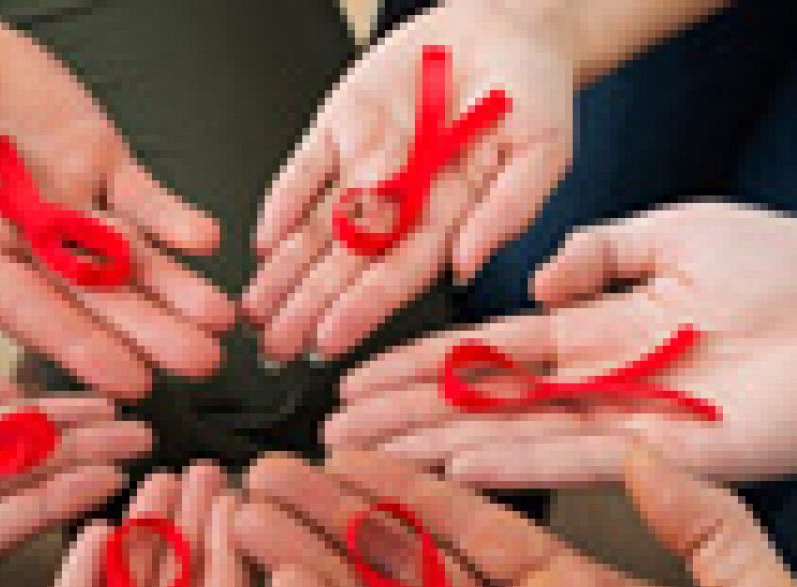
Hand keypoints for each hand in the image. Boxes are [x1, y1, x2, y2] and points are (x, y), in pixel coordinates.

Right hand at [0, 11, 232, 398]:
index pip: (24, 310)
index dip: (74, 342)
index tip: (125, 381)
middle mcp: (20, 243)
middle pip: (92, 298)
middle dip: (146, 330)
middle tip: (200, 366)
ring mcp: (65, 204)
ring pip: (129, 259)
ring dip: (175, 289)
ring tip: (222, 320)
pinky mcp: (95, 159)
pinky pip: (141, 195)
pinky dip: (171, 216)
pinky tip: (207, 239)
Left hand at [243, 0, 575, 361]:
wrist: (507, 25)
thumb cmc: (533, 93)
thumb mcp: (542, 151)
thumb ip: (508, 210)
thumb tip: (469, 263)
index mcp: (450, 218)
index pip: (398, 274)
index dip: (363, 307)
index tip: (331, 338)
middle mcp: (401, 201)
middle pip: (346, 264)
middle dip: (308, 306)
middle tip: (275, 345)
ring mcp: (367, 166)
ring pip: (316, 229)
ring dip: (283, 271)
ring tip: (254, 311)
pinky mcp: (341, 126)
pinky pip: (304, 169)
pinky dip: (281, 201)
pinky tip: (263, 238)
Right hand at [326, 202, 796, 484]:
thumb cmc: (794, 275)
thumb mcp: (682, 233)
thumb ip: (603, 249)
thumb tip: (538, 275)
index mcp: (594, 330)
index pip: (483, 349)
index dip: (415, 363)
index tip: (355, 374)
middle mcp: (594, 385)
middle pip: (476, 405)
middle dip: (401, 419)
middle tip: (331, 435)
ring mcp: (622, 425)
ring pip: (508, 439)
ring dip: (434, 450)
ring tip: (366, 462)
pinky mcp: (662, 460)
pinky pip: (572, 463)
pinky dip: (513, 468)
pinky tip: (455, 471)